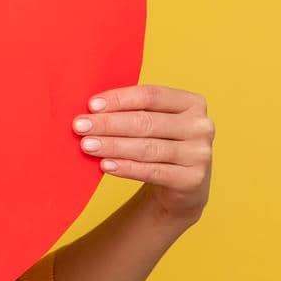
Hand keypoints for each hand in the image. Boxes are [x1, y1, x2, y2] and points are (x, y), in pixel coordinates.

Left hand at [72, 84, 212, 226]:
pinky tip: (105, 165)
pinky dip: (126, 167)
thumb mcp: (154, 122)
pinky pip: (153, 171)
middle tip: (79, 126)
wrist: (183, 185)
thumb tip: (90, 107)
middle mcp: (201, 126)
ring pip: (148, 148)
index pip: (151, 96)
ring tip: (86, 145)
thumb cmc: (160, 144)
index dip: (119, 99)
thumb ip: (132, 111)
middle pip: (146, 122)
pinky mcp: (193, 179)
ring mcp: (200, 153)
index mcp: (192, 103)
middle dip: (108, 124)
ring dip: (113, 146)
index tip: (90, 105)